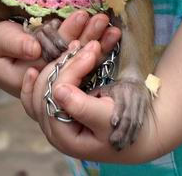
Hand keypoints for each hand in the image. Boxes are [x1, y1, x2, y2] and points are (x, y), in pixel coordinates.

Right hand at [0, 11, 121, 97]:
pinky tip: (111, 33)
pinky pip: (84, 55)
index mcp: (35, 78)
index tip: (82, 17)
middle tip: (102, 18)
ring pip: (81, 56)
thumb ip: (14, 43)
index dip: (70, 37)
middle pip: (73, 57)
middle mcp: (51, 79)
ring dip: (95, 38)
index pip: (57, 58)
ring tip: (108, 21)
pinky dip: (97, 42)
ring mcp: (60, 73)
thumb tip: (34, 47)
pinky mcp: (66, 65)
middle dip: (89, 36)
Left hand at [20, 40, 157, 163]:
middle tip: (90, 46)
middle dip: (67, 63)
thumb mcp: (108, 118)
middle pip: (45, 89)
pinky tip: (46, 58)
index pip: (56, 97)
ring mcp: (53, 116)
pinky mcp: (57, 105)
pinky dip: (50, 70)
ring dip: (60, 61)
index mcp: (64, 137)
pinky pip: (45, 86)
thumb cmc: (126, 128)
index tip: (93, 52)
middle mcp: (53, 128)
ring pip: (43, 84)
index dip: (72, 71)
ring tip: (79, 45)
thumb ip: (83, 107)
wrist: (138, 133)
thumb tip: (57, 91)